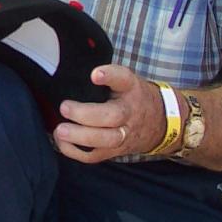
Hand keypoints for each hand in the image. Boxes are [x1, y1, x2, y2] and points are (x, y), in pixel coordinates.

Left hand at [51, 64, 168, 162]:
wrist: (160, 122)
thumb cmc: (133, 96)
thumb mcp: (125, 79)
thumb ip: (106, 74)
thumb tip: (72, 65)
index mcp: (130, 88)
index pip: (122, 78)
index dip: (109, 75)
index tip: (94, 74)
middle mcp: (129, 112)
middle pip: (112, 116)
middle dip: (86, 114)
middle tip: (64, 107)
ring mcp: (124, 134)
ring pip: (105, 140)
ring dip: (80, 137)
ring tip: (60, 130)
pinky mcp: (116, 150)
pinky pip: (96, 156)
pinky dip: (77, 152)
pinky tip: (62, 142)